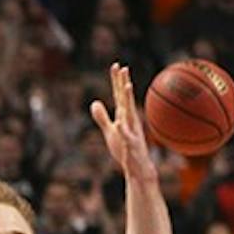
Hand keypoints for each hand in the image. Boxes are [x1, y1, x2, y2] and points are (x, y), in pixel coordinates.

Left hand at [90, 63, 155, 183]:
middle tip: (123, 67)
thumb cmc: (125, 149)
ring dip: (128, 100)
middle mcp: (130, 120)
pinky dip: (124, 128)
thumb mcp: (110, 131)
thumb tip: (94, 102)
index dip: (117, 81)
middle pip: (125, 99)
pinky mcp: (131, 145)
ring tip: (127, 86)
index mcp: (124, 117)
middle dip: (123, 83)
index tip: (116, 65)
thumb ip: (102, 117)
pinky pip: (127, 136)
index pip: (119, 96)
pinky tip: (120, 121)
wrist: (138, 168)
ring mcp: (131, 131)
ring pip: (129, 113)